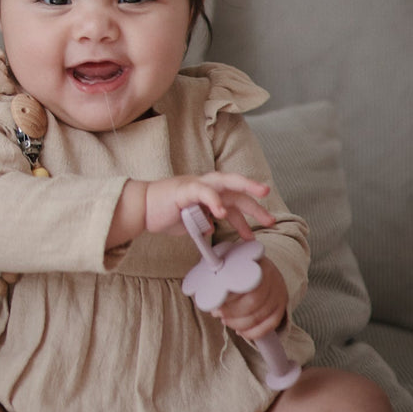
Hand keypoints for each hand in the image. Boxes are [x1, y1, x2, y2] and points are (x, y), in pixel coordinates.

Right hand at [143, 171, 273, 241]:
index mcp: (209, 194)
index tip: (261, 229)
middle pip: (236, 187)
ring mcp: (195, 185)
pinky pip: (202, 191)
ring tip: (261, 194)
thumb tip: (212, 229)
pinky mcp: (184, 189)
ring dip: (245, 186)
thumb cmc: (163, 214)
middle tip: (271, 215)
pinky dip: (213, 200)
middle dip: (256, 196)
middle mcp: (205, 186)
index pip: (234, 202)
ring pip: (225, 182)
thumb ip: (203, 224)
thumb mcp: (190, 224)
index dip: (249, 215)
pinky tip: (222, 213)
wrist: (140, 209)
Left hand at [215, 258, 288, 342]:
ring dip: (239, 323)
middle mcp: (272, 276)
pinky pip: (270, 325)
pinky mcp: (281, 306)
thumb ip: (218, 275)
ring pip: (260, 315)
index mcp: (257, 262)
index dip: (228, 296)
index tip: (215, 302)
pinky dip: (254, 332)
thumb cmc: (238, 266)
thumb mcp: (228, 262)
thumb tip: (207, 298)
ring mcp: (279, 292)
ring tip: (226, 321)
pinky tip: (241, 331)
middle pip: (253, 301)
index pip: (244, 282)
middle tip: (218, 313)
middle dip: (232, 312)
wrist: (260, 267)